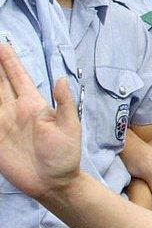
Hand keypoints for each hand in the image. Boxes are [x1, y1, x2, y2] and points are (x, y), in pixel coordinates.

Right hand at [0, 44, 81, 200]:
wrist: (54, 183)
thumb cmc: (66, 155)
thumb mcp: (70, 127)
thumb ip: (64, 103)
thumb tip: (61, 79)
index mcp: (34, 104)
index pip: (18, 77)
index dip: (9, 61)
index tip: (1, 44)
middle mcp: (15, 110)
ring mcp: (3, 124)